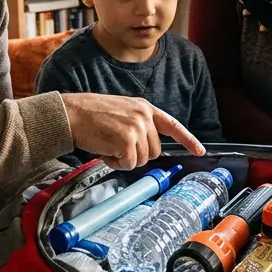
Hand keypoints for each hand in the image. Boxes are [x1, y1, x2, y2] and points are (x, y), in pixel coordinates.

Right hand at [62, 93, 205, 169]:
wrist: (71, 114)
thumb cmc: (91, 116)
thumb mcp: (122, 112)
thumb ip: (139, 125)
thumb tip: (149, 148)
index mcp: (145, 107)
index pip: (172, 125)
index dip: (188, 139)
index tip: (200, 151)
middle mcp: (144, 116)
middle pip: (155, 151)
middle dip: (137, 155)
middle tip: (117, 146)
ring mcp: (137, 128)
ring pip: (143, 160)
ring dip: (125, 159)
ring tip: (109, 145)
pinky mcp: (127, 140)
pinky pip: (129, 164)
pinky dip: (116, 163)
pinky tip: (105, 151)